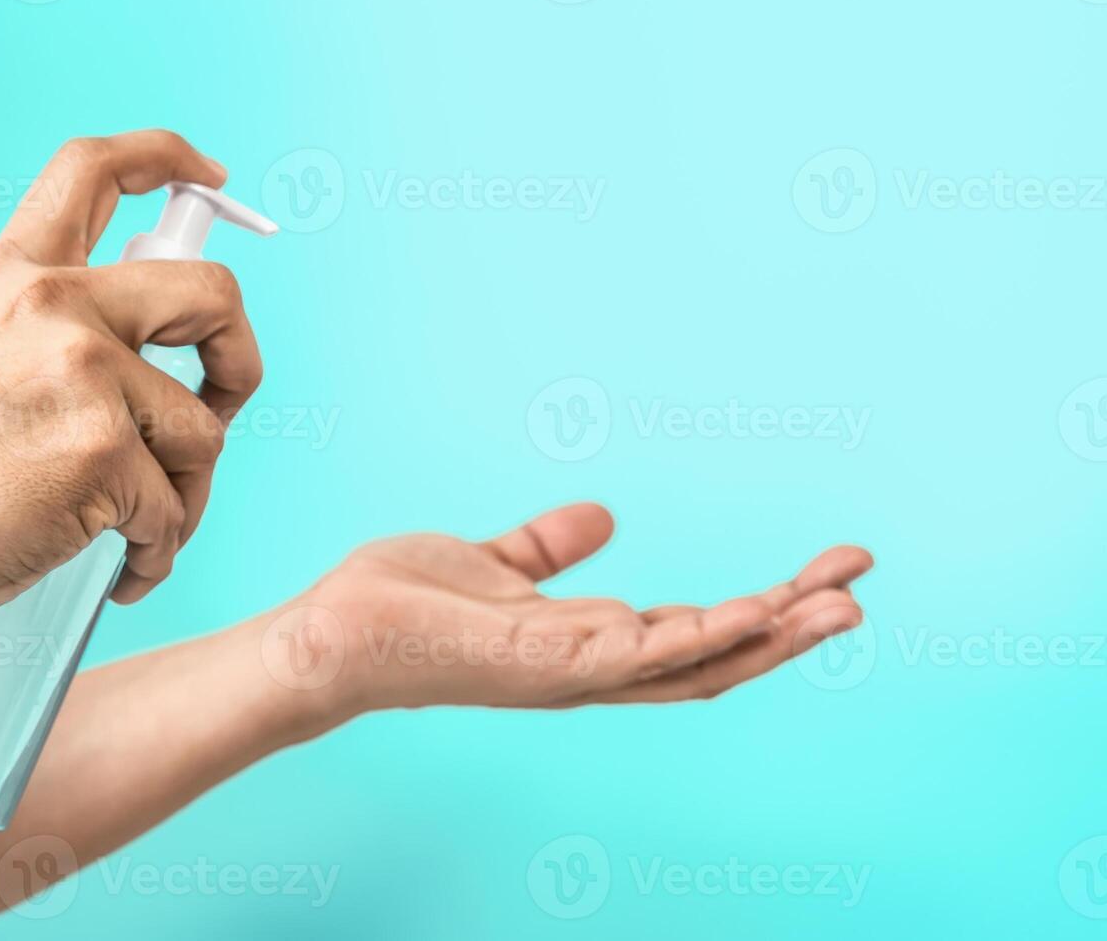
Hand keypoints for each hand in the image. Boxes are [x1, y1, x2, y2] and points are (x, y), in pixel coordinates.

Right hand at [0, 130, 262, 624]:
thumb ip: (52, 333)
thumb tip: (155, 371)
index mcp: (18, 273)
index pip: (93, 169)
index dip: (167, 155)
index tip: (211, 175)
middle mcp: (57, 306)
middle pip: (213, 293)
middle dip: (239, 358)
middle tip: (222, 405)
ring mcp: (85, 375)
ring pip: (203, 433)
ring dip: (187, 493)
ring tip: (145, 529)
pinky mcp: (102, 451)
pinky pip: (173, 508)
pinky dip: (159, 549)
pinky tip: (129, 567)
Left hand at [258, 503, 870, 717]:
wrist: (329, 632)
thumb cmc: (403, 605)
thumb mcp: (495, 562)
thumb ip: (547, 548)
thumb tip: (604, 516)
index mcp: (586, 642)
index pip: (694, 630)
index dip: (762, 607)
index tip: (820, 568)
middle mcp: (590, 667)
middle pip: (714, 655)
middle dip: (789, 623)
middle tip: (859, 581)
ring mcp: (570, 672)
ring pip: (693, 662)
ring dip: (769, 634)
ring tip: (840, 601)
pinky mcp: (540, 664)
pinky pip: (636, 655)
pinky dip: (699, 635)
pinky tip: (750, 611)